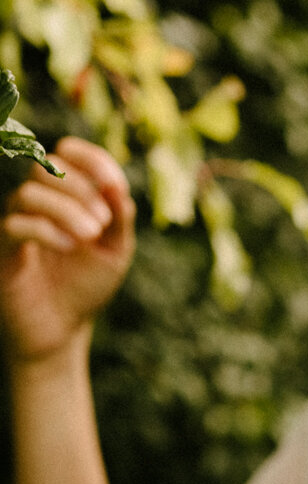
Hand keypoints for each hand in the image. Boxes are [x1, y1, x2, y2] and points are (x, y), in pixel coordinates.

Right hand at [1, 138, 135, 362]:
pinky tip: (71, 247)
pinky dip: (46, 230)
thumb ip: (120, 219)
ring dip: (66, 209)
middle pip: (45, 167)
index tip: (115, 184)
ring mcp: (15, 224)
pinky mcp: (2, 250)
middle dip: (80, 188)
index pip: (67, 154)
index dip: (91, 160)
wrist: (61, 329)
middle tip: (103, 221)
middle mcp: (36, 204)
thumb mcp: (115, 252)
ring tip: (91, 235)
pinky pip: (14, 225)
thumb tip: (118, 187)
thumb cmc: (85, 286)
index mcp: (65, 196)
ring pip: (29, 193)